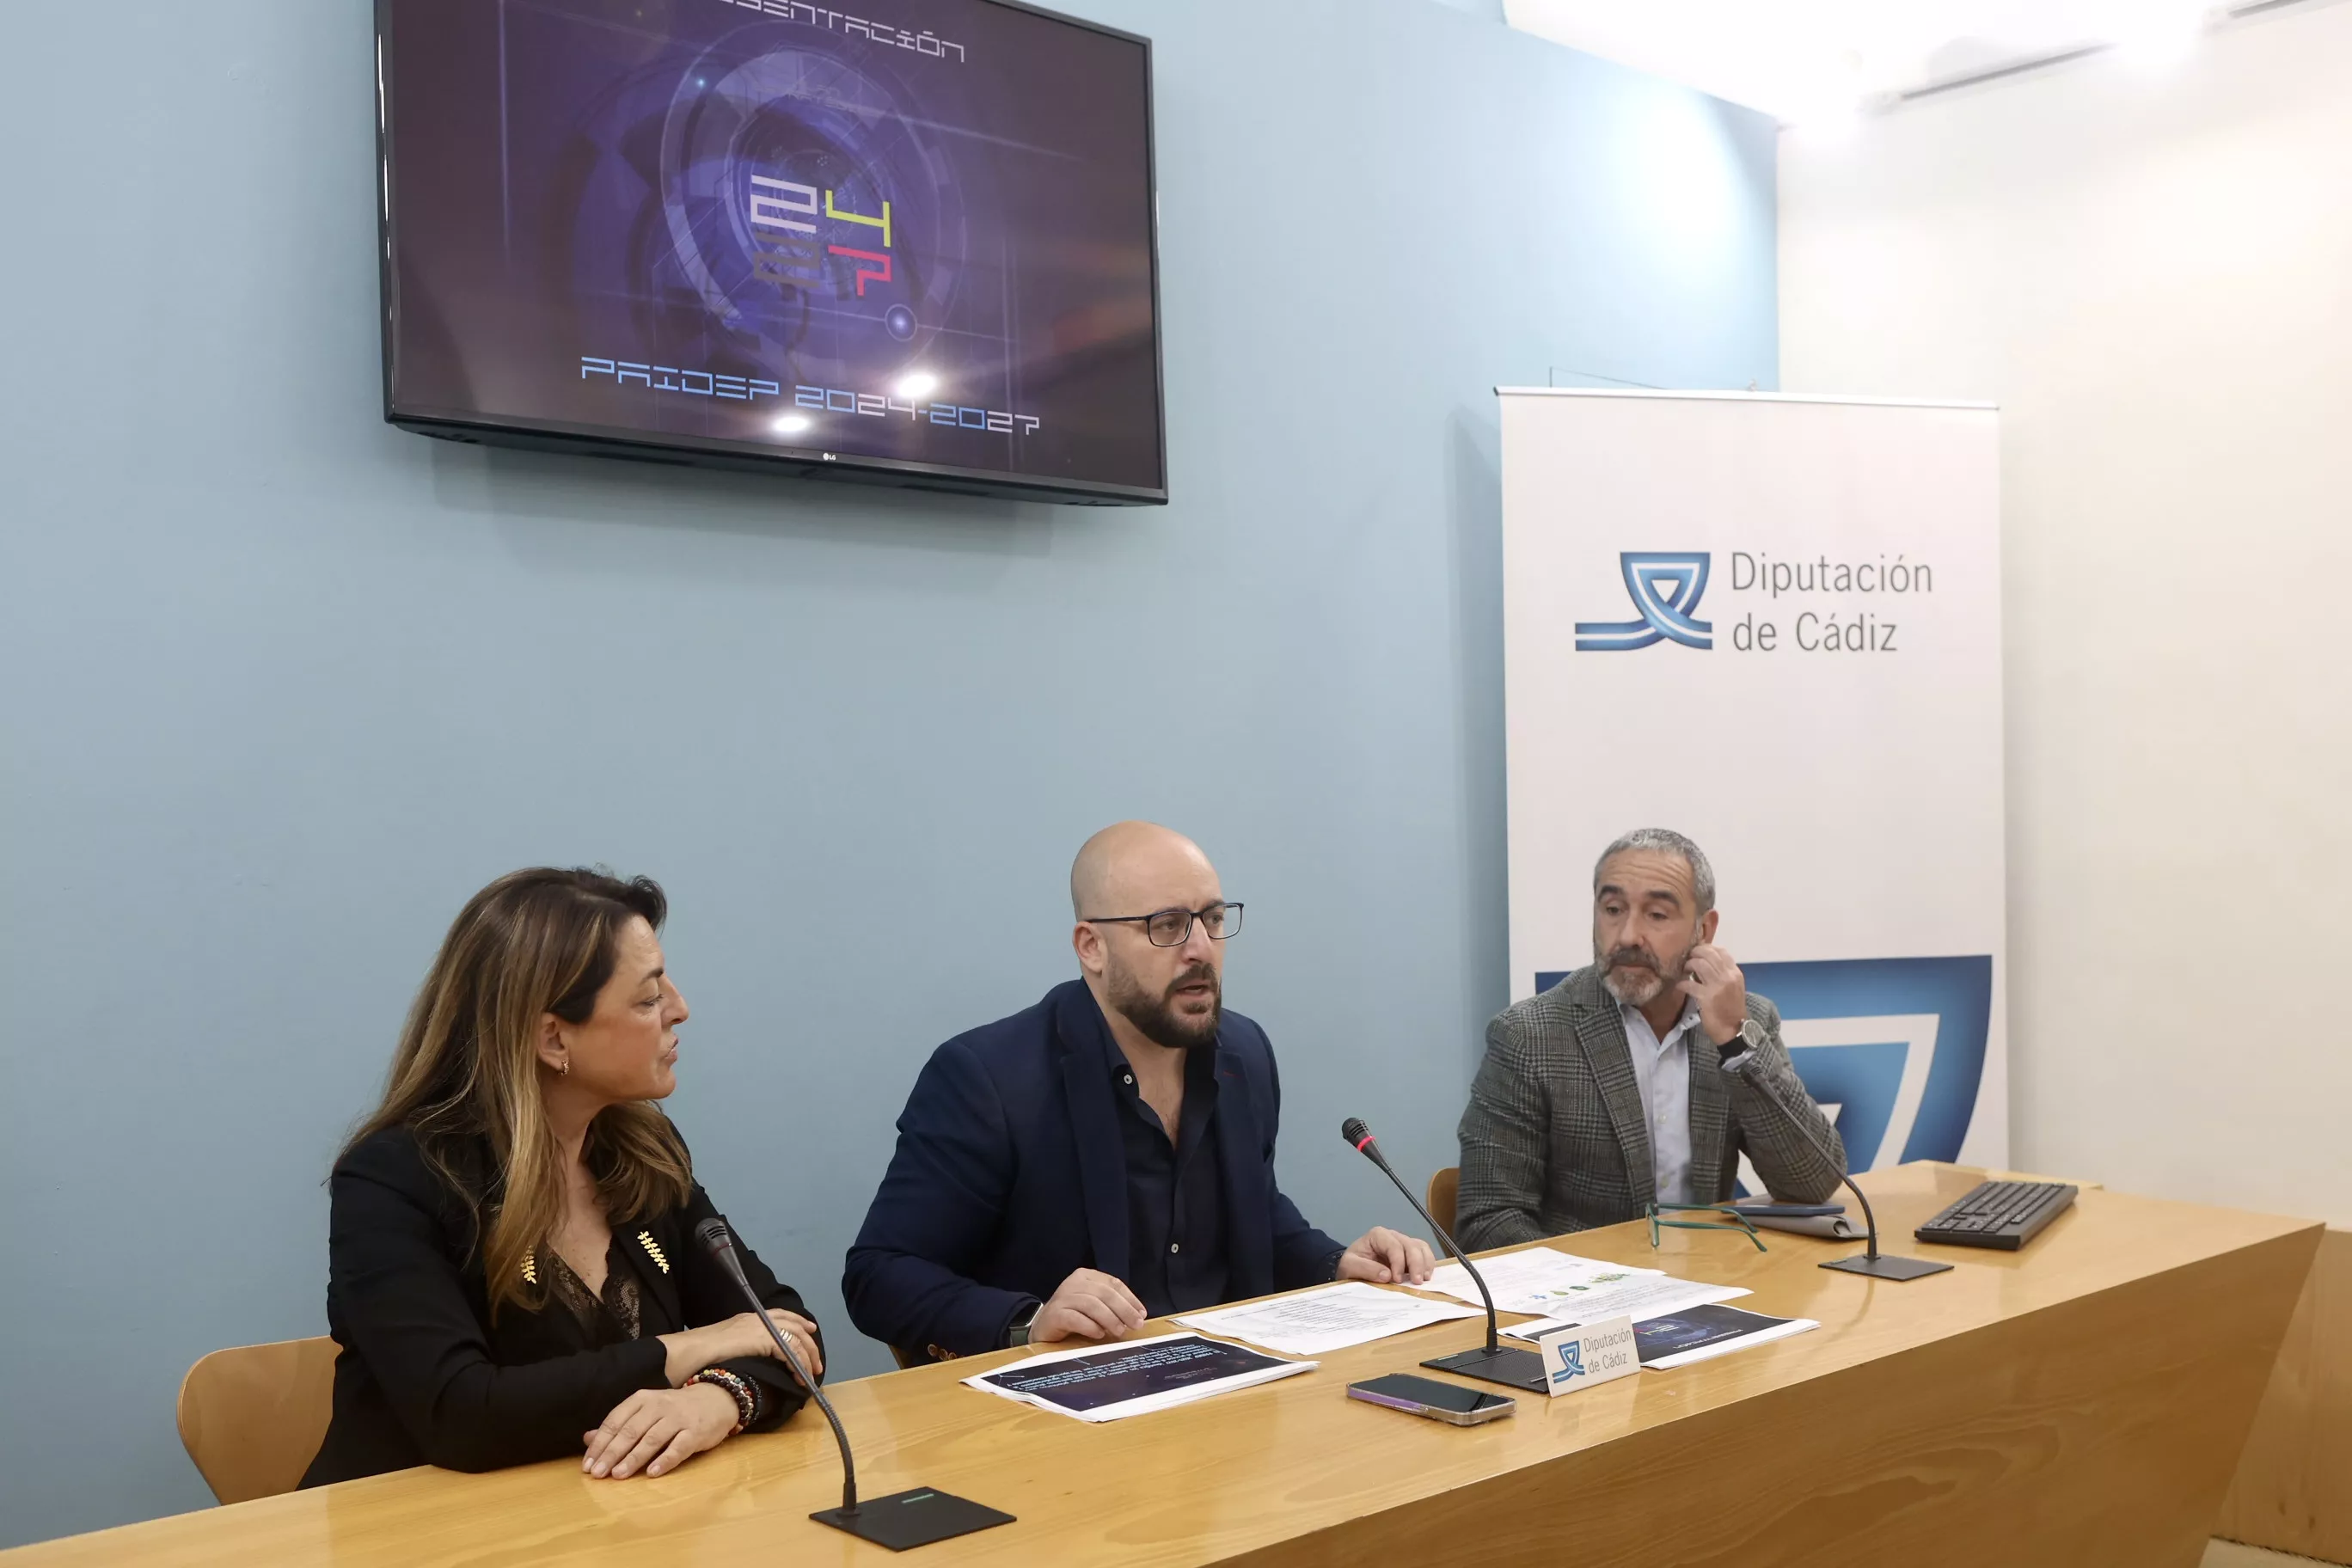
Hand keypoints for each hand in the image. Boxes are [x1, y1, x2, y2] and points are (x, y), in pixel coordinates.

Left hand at [581, 1384, 738, 1478]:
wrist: (716, 1399)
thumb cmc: (674, 1410)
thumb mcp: (646, 1411)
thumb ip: (619, 1425)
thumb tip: (588, 1439)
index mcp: (643, 1399)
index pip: (615, 1421)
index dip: (600, 1444)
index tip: (588, 1465)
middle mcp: (659, 1406)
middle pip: (631, 1431)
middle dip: (612, 1453)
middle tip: (597, 1474)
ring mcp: (679, 1418)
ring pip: (652, 1439)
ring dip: (633, 1458)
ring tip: (618, 1475)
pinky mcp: (696, 1432)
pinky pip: (679, 1447)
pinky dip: (665, 1460)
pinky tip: (652, 1473)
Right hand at [660, 1309, 822, 1386]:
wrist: (690, 1351)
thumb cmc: (700, 1353)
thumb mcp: (725, 1344)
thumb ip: (741, 1345)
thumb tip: (752, 1357)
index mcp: (749, 1318)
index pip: (780, 1314)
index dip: (798, 1321)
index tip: (811, 1330)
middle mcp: (757, 1319)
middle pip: (794, 1325)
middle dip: (809, 1344)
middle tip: (817, 1362)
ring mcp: (761, 1328)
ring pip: (796, 1338)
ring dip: (807, 1357)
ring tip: (811, 1374)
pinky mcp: (764, 1340)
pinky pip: (790, 1350)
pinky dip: (798, 1364)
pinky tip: (799, 1377)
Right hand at [1031, 1268, 1149, 1343]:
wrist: (1043, 1329)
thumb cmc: (1073, 1317)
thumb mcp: (1094, 1307)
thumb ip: (1111, 1306)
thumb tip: (1137, 1316)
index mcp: (1086, 1276)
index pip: (1113, 1283)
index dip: (1130, 1298)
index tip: (1142, 1314)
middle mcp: (1073, 1283)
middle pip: (1104, 1293)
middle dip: (1124, 1309)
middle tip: (1136, 1325)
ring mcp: (1062, 1297)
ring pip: (1091, 1304)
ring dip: (1109, 1318)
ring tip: (1119, 1331)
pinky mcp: (1054, 1314)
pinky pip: (1075, 1318)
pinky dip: (1090, 1326)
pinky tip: (1099, 1334)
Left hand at [1336, 1226, 1435, 1285]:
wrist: (1353, 1268)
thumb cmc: (1352, 1265)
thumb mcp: (1350, 1266)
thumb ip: (1365, 1269)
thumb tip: (1387, 1275)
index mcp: (1378, 1235)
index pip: (1393, 1246)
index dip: (1398, 1263)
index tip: (1397, 1280)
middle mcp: (1393, 1236)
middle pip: (1411, 1245)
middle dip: (1416, 1264)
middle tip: (1417, 1282)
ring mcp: (1404, 1244)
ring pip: (1421, 1248)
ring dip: (1425, 1264)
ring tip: (1424, 1280)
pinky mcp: (1411, 1254)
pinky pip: (1425, 1254)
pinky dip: (1428, 1265)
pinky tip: (1427, 1277)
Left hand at [1680, 942, 1749, 1047]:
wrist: (1733, 1029)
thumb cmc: (1731, 1008)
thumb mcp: (1733, 987)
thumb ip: (1723, 973)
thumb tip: (1704, 961)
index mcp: (1735, 973)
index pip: (1722, 951)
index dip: (1707, 948)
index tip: (1697, 951)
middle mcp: (1728, 977)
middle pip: (1709, 954)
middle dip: (1695, 952)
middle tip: (1687, 958)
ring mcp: (1717, 986)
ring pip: (1698, 964)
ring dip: (1688, 965)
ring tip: (1684, 971)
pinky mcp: (1706, 998)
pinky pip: (1689, 984)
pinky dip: (1682, 984)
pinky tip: (1680, 986)